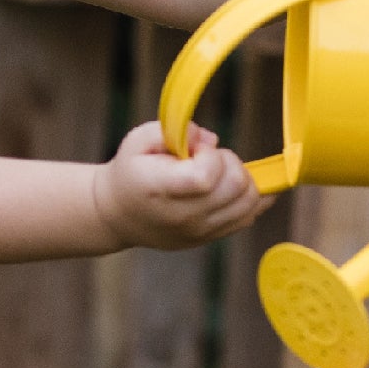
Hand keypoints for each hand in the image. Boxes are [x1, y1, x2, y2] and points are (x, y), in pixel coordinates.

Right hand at [93, 121, 267, 249]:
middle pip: (236, 186)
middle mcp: (184, 216)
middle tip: (207, 159)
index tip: (195, 149)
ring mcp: (200, 232)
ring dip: (242, 179)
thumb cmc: (131, 172)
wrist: (118, 215)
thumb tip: (210, 139)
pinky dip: (248, 197)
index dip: (210, 155)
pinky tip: (229, 186)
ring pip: (250, 202)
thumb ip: (173, 129)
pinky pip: (249, 216)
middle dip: (229, 162)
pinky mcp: (211, 238)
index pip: (206, 176)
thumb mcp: (138, 140)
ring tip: (217, 174)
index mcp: (161, 190)